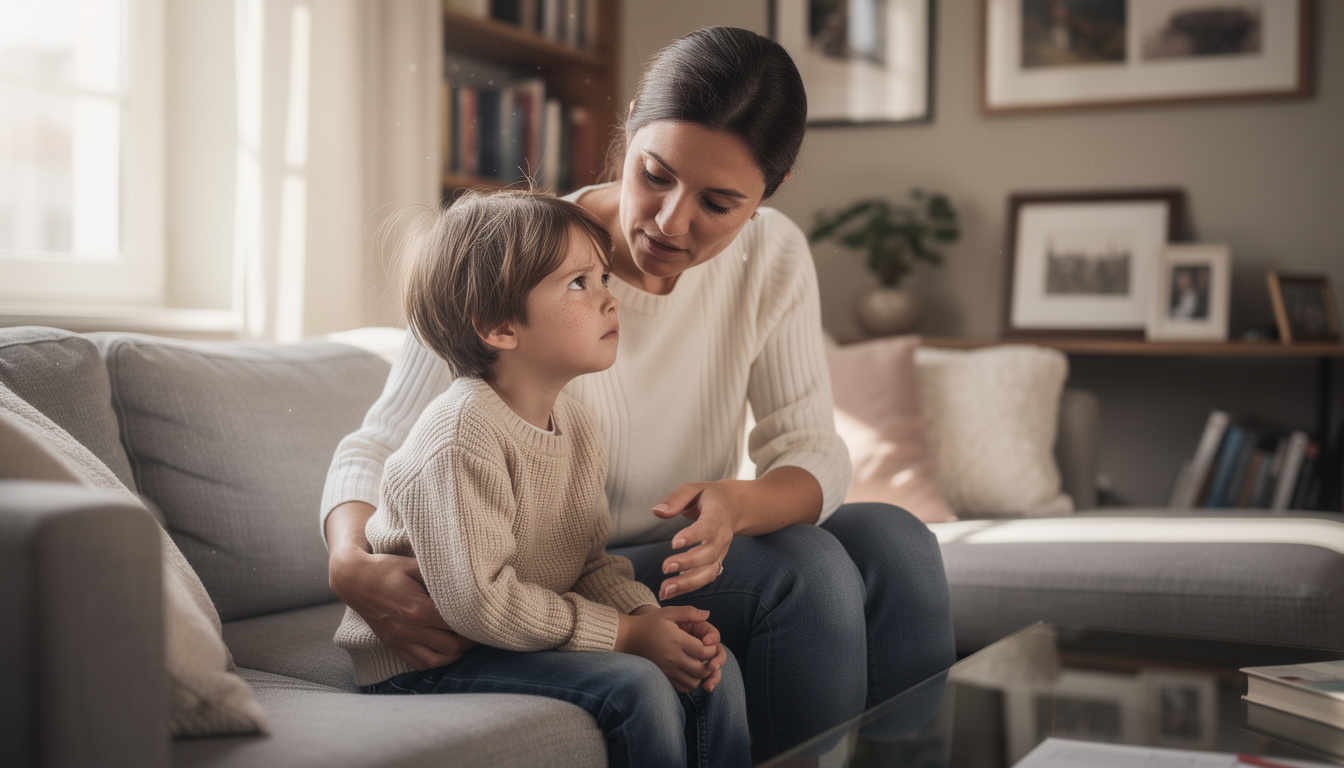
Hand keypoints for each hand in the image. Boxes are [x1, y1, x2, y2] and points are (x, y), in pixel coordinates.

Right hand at [327, 502, 474, 669]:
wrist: (354, 580)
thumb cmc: (386, 568)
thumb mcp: (415, 566)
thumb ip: (440, 576)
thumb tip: (468, 581)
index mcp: (419, 610)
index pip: (457, 624)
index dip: (476, 622)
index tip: (487, 616)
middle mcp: (410, 630)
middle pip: (452, 646)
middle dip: (470, 640)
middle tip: (482, 629)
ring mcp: (400, 640)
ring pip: (437, 661)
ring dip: (455, 654)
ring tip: (466, 642)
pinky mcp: (393, 645)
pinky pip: (418, 664)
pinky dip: (436, 661)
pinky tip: (446, 651)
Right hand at [616, 606, 720, 691]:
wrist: (629, 638)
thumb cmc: (650, 623)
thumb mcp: (668, 612)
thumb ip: (689, 612)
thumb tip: (707, 614)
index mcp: (676, 640)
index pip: (703, 651)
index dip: (712, 649)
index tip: (709, 644)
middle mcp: (673, 658)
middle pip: (701, 670)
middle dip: (710, 664)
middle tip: (707, 656)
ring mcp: (667, 671)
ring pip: (694, 682)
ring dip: (701, 675)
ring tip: (699, 664)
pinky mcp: (664, 678)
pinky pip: (683, 688)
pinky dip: (691, 682)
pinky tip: (689, 671)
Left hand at [652, 481, 741, 600]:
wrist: (733, 506)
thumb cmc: (707, 496)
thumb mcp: (692, 489)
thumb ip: (675, 499)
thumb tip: (657, 511)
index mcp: (717, 513)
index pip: (708, 526)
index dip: (693, 535)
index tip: (674, 543)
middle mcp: (723, 535)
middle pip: (711, 553)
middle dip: (689, 562)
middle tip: (665, 567)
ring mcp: (722, 550)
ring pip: (710, 571)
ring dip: (688, 582)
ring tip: (665, 590)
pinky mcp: (716, 561)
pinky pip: (705, 578)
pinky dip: (688, 587)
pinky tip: (669, 592)